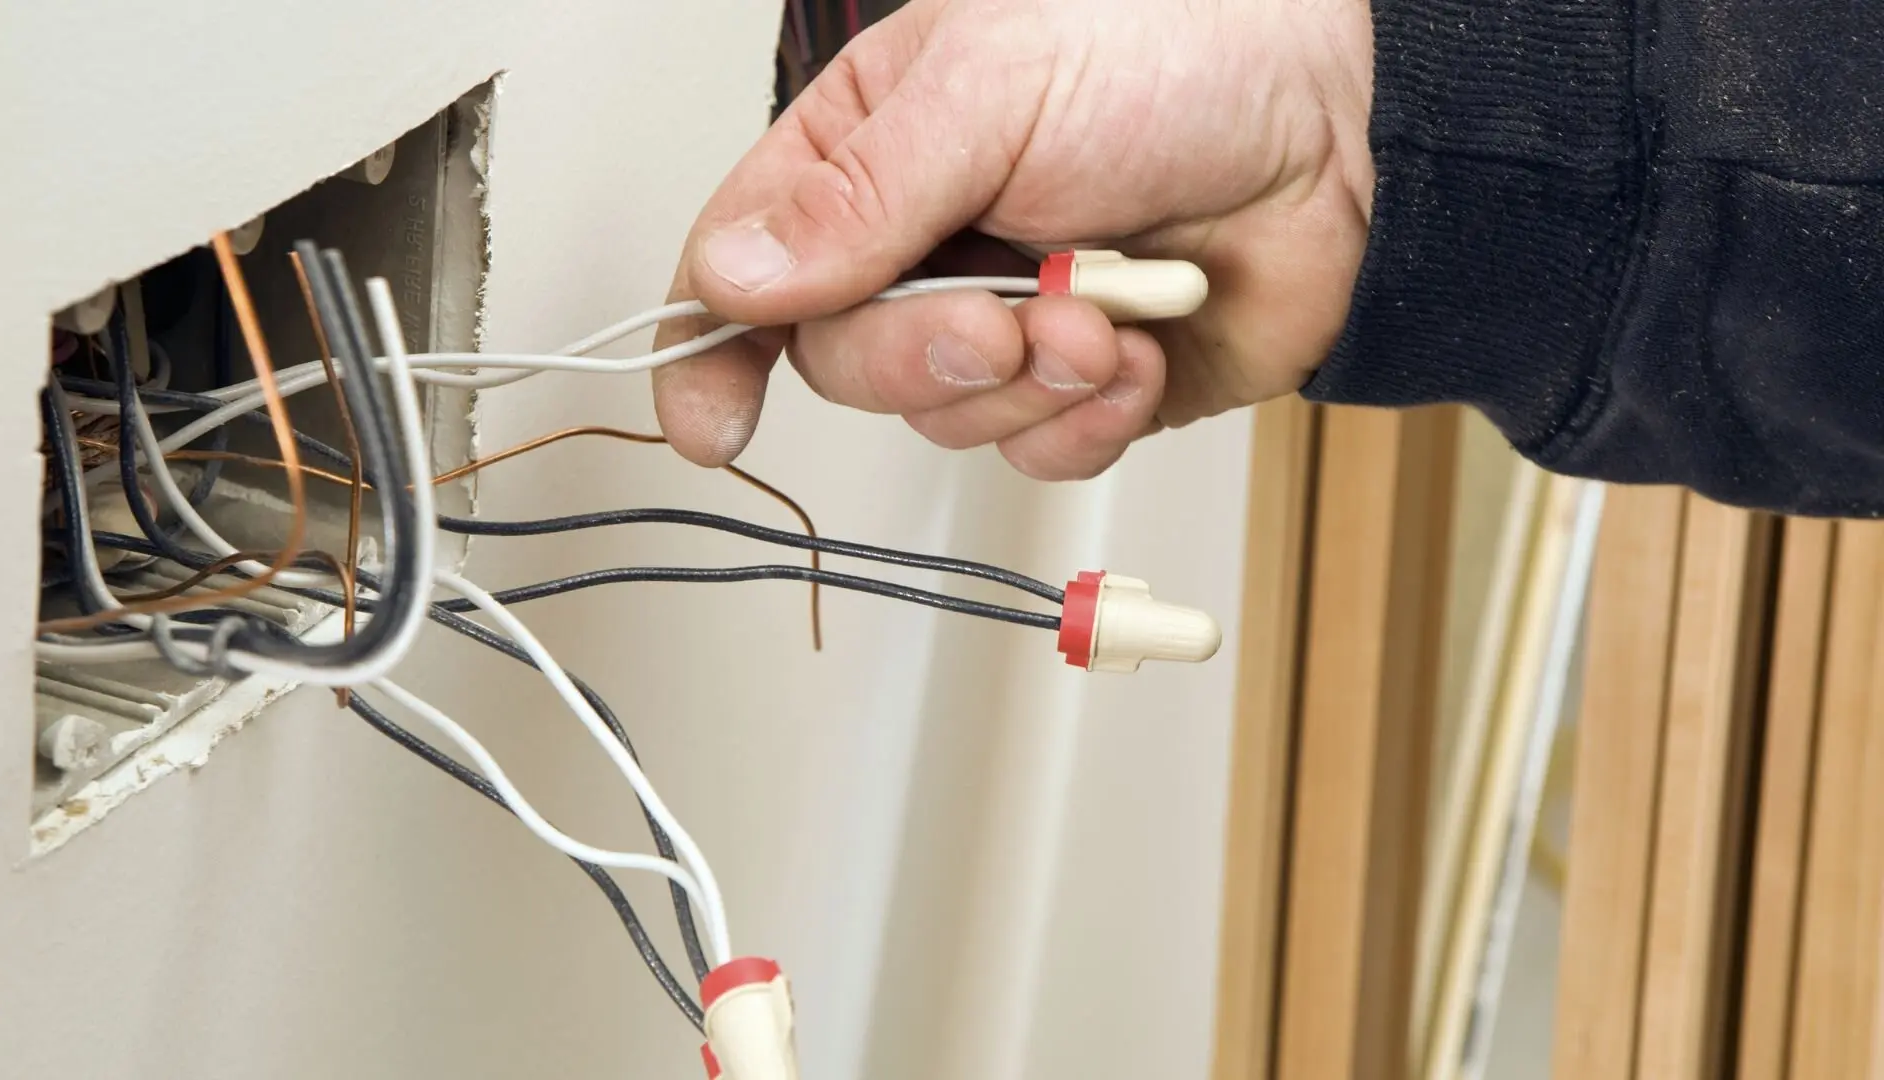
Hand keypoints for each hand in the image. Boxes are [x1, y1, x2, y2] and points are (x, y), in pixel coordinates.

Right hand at [653, 0, 1374, 479]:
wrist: (1344, 130)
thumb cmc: (1178, 55)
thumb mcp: (990, 92)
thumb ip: (858, 197)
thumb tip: (737, 280)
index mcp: (871, 155)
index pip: (745, 264)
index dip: (711, 349)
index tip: (711, 420)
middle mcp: (925, 248)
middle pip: (842, 364)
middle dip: (922, 356)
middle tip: (1001, 318)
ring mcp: (1005, 324)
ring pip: (944, 421)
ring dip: (1028, 382)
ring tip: (1106, 311)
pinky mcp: (1082, 389)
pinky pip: (1040, 455)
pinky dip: (1090, 417)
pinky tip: (1140, 352)